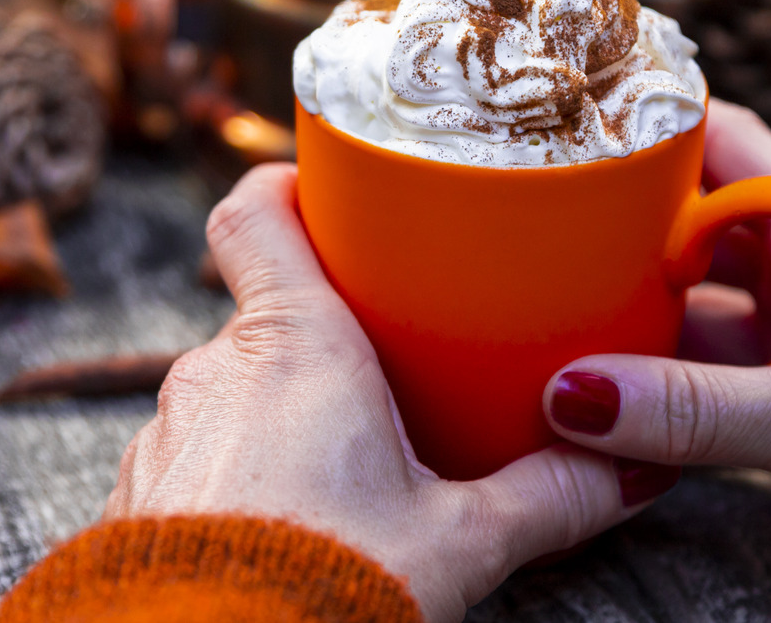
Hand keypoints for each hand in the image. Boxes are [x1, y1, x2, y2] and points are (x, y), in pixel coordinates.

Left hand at [105, 164, 675, 622]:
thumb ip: (550, 497)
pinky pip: (201, 452)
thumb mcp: (461, 543)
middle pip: (267, 309)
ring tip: (352, 461)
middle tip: (395, 366)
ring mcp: (167, 434)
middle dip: (329, 331)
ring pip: (236, 388)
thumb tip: (629, 467)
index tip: (332, 194)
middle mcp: (214, 370)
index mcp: (294, 344)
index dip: (288, 187)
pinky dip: (245, 467)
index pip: (255, 213)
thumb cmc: (322, 589)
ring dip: (285, 406)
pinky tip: (294, 519)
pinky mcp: (141, 499)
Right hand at [542, 100, 770, 611]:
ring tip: (554, 317)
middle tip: (536, 240)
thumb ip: (693, 411)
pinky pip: (720, 358)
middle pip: (699, 219)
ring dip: (641, 309)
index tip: (566, 139)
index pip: (727, 143)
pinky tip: (614, 389)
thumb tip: (575, 397)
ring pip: (703, 294)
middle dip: (623, 230)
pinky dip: (669, 370)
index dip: (648, 133)